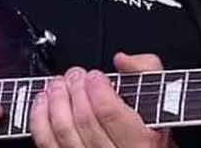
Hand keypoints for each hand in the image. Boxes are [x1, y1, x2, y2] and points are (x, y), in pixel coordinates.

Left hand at [29, 52, 171, 147]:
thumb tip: (122, 60)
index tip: (95, 76)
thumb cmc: (151, 133)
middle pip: (84, 119)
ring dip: (56, 101)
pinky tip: (43, 102)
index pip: (109, 112)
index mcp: (142, 142)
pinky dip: (40, 119)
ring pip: (64, 131)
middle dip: (75, 89)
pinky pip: (47, 143)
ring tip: (58, 84)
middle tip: (74, 75)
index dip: (97, 88)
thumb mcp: (160, 101)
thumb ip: (147, 71)